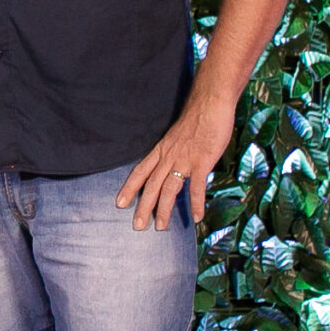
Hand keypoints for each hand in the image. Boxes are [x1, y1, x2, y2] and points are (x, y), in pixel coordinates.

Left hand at [116, 95, 234, 231]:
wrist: (210, 103)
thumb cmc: (197, 118)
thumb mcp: (178, 135)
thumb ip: (174, 150)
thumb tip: (174, 164)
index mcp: (161, 149)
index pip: (140, 171)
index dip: (129, 188)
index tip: (119, 202)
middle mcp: (168, 156)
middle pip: (151, 185)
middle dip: (143, 207)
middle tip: (137, 226)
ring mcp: (184, 159)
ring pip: (169, 189)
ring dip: (164, 210)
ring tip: (160, 227)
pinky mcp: (201, 161)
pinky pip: (197, 187)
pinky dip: (196, 203)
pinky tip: (196, 218)